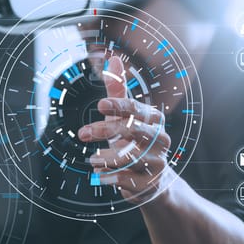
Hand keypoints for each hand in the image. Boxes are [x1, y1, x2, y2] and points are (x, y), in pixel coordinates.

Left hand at [78, 56, 172, 203]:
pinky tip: (100, 175)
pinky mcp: (150, 183)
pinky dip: (110, 176)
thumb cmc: (134, 141)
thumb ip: (118, 92)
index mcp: (154, 119)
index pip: (136, 109)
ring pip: (131, 157)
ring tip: (92, 159)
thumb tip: (113, 60)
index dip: (119, 106)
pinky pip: (128, 178)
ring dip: (107, 157)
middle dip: (106, 130)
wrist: (152, 180)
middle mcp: (160, 139)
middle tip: (82, 134)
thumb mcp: (124, 116)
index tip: (100, 105)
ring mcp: (158, 162)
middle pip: (133, 130)